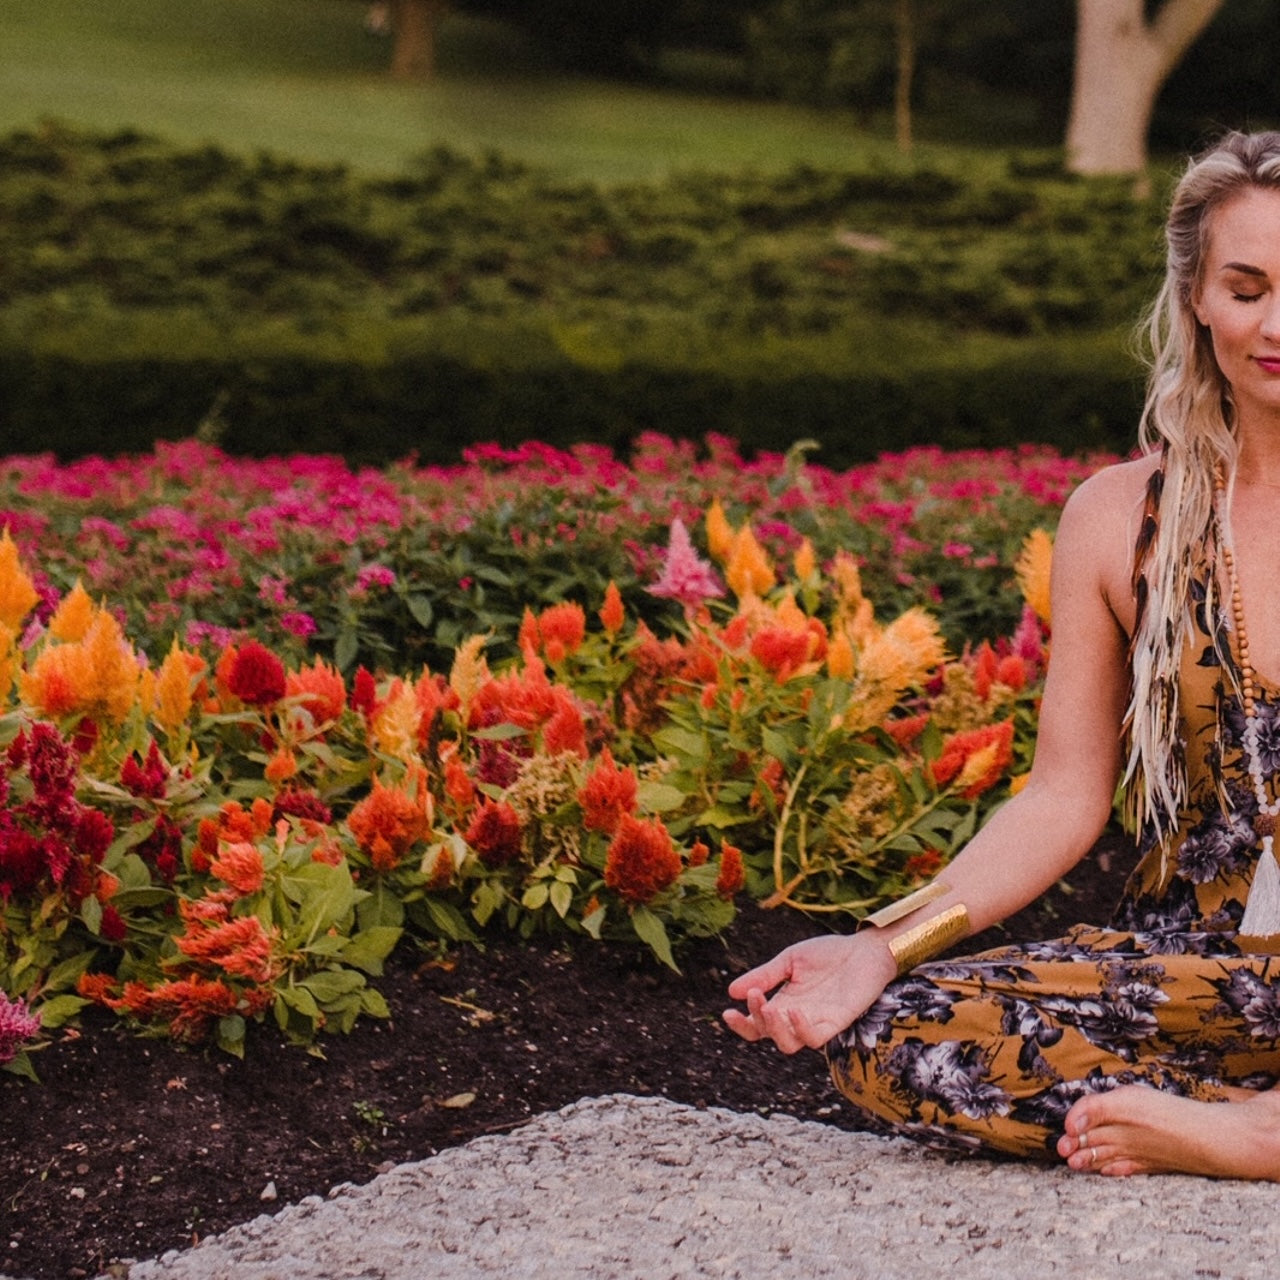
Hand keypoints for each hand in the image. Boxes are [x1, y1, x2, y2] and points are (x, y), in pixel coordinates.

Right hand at [722, 932, 895, 1053]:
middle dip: (755, 1021)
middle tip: (756, 997)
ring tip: (770, 1007)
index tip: (727, 1012)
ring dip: (775, 1029)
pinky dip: (801, 1029)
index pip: (757, 1023)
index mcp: (783, 1002)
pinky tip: (794, 1010)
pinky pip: (815, 1038)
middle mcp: (797, 1017)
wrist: (864, 949)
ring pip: (789, 1044)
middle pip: (769, 1036)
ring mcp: (816, 1021)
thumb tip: (731, 991)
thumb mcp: (789, 960)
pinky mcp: (836, 1022)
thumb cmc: (828, 954)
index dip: (741, 1024)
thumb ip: (765, 975)